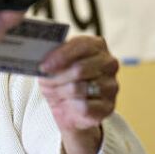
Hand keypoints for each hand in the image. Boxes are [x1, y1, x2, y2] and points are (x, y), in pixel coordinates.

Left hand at [38, 36, 118, 153]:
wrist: (68, 108)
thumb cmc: (62, 80)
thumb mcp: (56, 64)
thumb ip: (53, 57)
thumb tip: (43, 62)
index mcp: (97, 46)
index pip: (82, 46)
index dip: (61, 56)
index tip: (44, 66)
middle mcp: (109, 64)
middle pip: (80, 69)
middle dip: (57, 77)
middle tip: (45, 82)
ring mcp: (111, 85)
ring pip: (79, 88)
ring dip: (60, 92)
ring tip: (53, 92)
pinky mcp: (108, 106)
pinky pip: (84, 106)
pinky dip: (69, 106)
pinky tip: (65, 104)